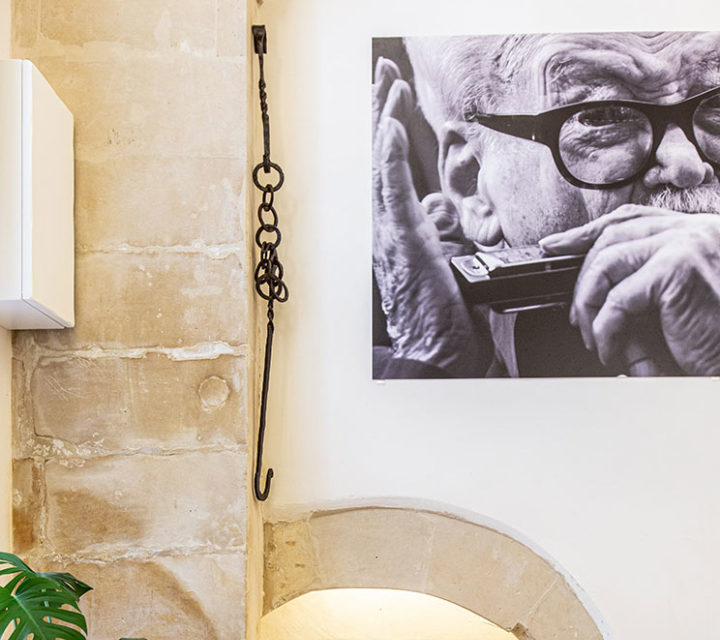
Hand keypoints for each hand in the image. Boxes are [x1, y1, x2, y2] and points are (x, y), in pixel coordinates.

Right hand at [373, 58, 478, 371]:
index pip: (390, 177)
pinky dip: (389, 154)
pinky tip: (390, 124)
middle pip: (378, 162)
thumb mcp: (450, 270)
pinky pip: (393, 189)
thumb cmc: (448, 325)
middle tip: (384, 76)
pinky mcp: (405, 242)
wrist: (439, 355)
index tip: (393, 106)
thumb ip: (444, 240)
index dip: (388, 138)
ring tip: (387, 83)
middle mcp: (387, 234)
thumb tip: (444, 217)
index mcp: (399, 239)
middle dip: (380, 114)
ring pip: (381, 166)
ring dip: (383, 120)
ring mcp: (393, 237)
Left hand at [541, 205, 719, 375]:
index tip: (555, 245)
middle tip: (577, 317)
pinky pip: (617, 299)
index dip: (586, 232)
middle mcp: (695, 230)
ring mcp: (687, 244)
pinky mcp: (679, 269)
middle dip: (581, 278)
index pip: (630, 218)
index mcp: (696, 233)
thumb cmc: (713, 341)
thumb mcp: (676, 308)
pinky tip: (612, 352)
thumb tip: (593, 292)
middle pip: (611, 235)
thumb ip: (645, 288)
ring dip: (589, 307)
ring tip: (596, 340)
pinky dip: (605, 332)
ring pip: (606, 264)